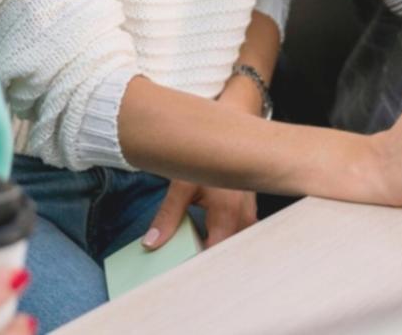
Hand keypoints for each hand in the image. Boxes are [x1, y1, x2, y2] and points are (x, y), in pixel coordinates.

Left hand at [143, 74, 262, 248]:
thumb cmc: (208, 155)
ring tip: (194, 246)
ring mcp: (250, 215)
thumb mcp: (183, 184)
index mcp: (227, 211)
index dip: (196, 263)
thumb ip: (168, 216)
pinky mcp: (250, 213)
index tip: (178, 269)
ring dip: (216, 247)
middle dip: (206, 259)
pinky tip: (208, 234)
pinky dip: (225, 237)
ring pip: (235, 244)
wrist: (234, 132)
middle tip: (183, 261)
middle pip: (226, 252)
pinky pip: (240, 234)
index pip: (214, 253)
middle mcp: (244, 217)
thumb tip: (151, 243)